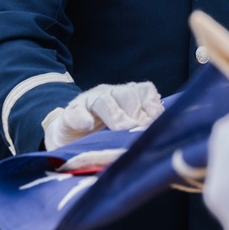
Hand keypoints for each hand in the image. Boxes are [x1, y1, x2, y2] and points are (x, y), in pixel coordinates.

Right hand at [42, 81, 163, 149]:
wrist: (68, 139)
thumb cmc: (102, 134)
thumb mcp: (125, 130)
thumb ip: (141, 127)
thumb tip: (160, 136)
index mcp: (125, 96)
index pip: (144, 90)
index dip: (152, 104)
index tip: (156, 120)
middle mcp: (108, 94)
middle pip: (126, 93)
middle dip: (136, 110)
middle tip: (139, 128)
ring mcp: (87, 102)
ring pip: (103, 100)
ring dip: (114, 114)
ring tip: (121, 128)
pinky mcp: (68, 115)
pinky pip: (75, 112)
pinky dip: (81, 117)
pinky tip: (86, 125)